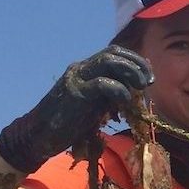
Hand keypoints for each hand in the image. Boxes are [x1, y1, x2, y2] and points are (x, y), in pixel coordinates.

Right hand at [0, 46, 153, 173]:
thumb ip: (109, 96)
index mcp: (86, 70)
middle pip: (113, 53)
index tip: (148, 77)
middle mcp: (81, 68)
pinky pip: (102, 83)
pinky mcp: (76, 92)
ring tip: (140, 87)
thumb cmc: (68, 124)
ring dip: (130, 71)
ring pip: (108, 61)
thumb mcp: (94, 106)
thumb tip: (133, 95)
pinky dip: (118, 89)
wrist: (40, 135)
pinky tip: (125, 99)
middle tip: (148, 81)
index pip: (114, 54)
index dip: (134, 61)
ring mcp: (78, 78)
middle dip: (136, 63)